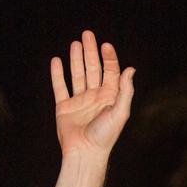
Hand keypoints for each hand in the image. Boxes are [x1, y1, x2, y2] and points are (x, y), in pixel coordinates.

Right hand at [51, 30, 135, 156]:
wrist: (85, 153)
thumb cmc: (105, 135)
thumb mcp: (120, 112)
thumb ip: (125, 91)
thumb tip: (130, 69)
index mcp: (110, 97)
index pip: (110, 71)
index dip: (108, 57)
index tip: (105, 44)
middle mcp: (95, 96)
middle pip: (92, 68)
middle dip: (91, 51)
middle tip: (87, 34)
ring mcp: (79, 101)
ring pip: (77, 74)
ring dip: (76, 58)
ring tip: (75, 43)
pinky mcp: (64, 107)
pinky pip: (60, 87)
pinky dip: (57, 74)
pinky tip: (56, 61)